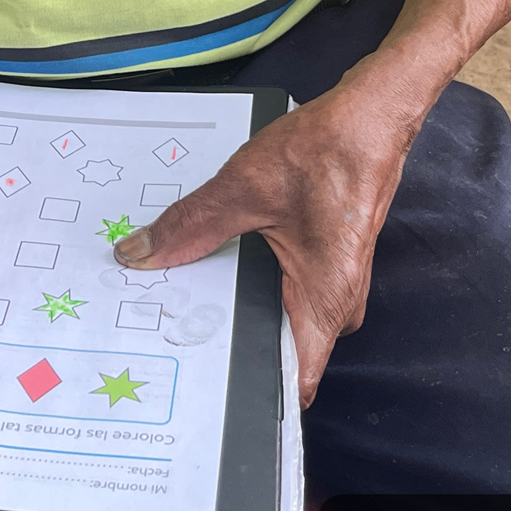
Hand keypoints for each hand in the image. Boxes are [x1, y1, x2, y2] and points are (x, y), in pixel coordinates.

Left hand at [115, 70, 413, 405]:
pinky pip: (283, 295)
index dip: (244, 393)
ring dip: (235, 312)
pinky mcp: (325, 268)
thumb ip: (190, 227)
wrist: (370, 118)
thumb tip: (140, 254)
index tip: (198, 391)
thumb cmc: (328, 153)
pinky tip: (216, 269)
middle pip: (275, 351)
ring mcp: (333, 288)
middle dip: (224, 344)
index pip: (290, 382)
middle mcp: (335, 306)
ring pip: (276, 321)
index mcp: (324, 301)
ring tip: (182, 301)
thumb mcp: (243, 190)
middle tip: (167, 336)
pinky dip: (249, 287)